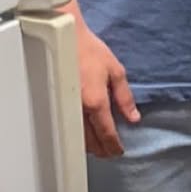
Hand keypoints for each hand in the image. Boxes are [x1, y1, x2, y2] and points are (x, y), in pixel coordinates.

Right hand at [75, 20, 139, 158]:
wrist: (65, 38)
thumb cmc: (91, 51)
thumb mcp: (116, 71)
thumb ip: (125, 98)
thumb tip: (133, 118)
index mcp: (96, 102)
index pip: (106, 132)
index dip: (114, 146)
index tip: (119, 152)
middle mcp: (79, 109)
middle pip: (90, 140)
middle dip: (101, 150)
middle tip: (110, 153)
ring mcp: (66, 108)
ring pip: (77, 137)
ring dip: (89, 146)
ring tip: (99, 148)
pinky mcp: (57, 104)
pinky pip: (69, 127)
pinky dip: (78, 135)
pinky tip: (83, 135)